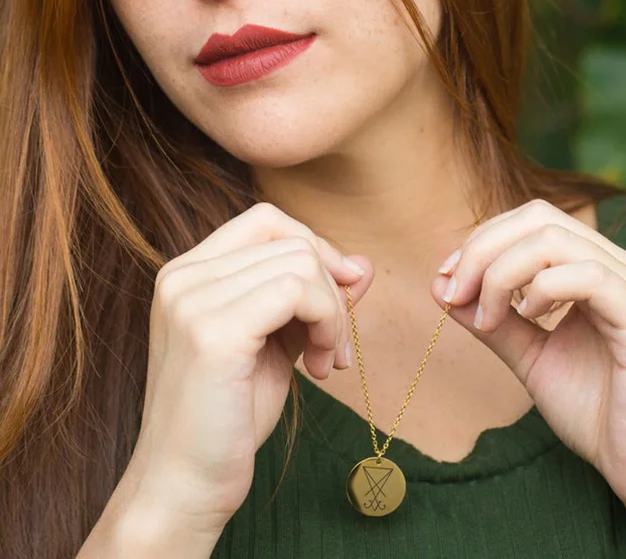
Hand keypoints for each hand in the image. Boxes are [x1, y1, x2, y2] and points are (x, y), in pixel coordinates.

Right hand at [127, 202, 373, 534]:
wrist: (185, 485)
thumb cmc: (229, 414)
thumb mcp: (278, 340)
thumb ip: (312, 297)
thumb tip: (361, 264)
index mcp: (188, 273)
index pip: (267, 221)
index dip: (315, 248)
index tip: (338, 294)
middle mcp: (182, 276)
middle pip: (292, 241)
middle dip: (332, 290)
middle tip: (336, 346)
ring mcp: (192, 300)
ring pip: (301, 263)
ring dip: (333, 313)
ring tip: (327, 361)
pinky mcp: (212, 331)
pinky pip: (297, 291)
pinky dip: (328, 323)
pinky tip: (320, 368)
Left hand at [431, 198, 625, 518]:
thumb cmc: (595, 411)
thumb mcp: (529, 356)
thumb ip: (491, 320)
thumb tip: (440, 285)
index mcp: (596, 267)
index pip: (533, 220)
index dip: (482, 239)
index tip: (447, 279)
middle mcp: (622, 266)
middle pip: (540, 219)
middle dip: (483, 248)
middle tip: (455, 292)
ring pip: (556, 241)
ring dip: (502, 272)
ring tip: (487, 315)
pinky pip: (589, 277)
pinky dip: (543, 288)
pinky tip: (529, 316)